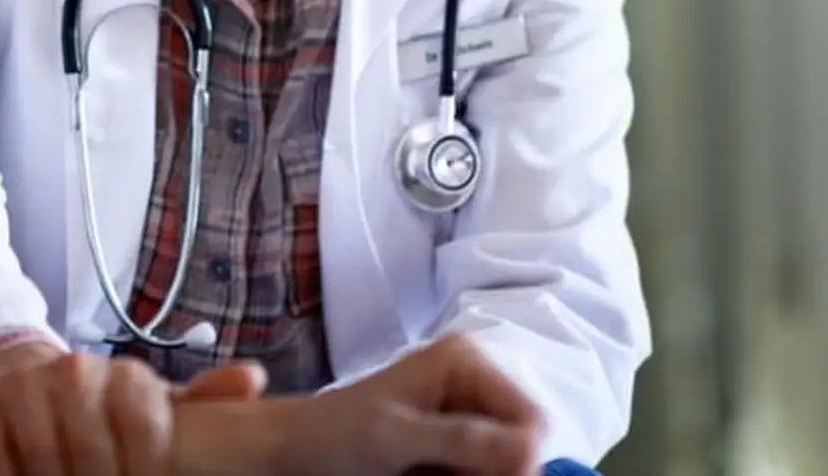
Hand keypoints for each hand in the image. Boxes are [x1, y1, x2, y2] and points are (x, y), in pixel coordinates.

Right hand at [0, 343, 267, 475]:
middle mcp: (76, 372)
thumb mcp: (155, 406)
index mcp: (128, 378)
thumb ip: (205, 401)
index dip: (145, 470)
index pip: (144, 428)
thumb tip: (253, 381)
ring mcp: (25, 384)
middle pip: (90, 453)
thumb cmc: (103, 407)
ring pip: (40, 457)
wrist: (26, 377)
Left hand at [280, 334, 543, 475]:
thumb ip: (457, 440)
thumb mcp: (393, 437)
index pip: (530, 420)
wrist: (296, 450)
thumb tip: (527, 448)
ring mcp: (467, 418)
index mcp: (465, 362)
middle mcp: (475, 385)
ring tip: (425, 475)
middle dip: (492, 473)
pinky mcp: (458, 449)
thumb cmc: (335, 433)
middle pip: (522, 449)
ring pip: (505, 468)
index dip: (518, 459)